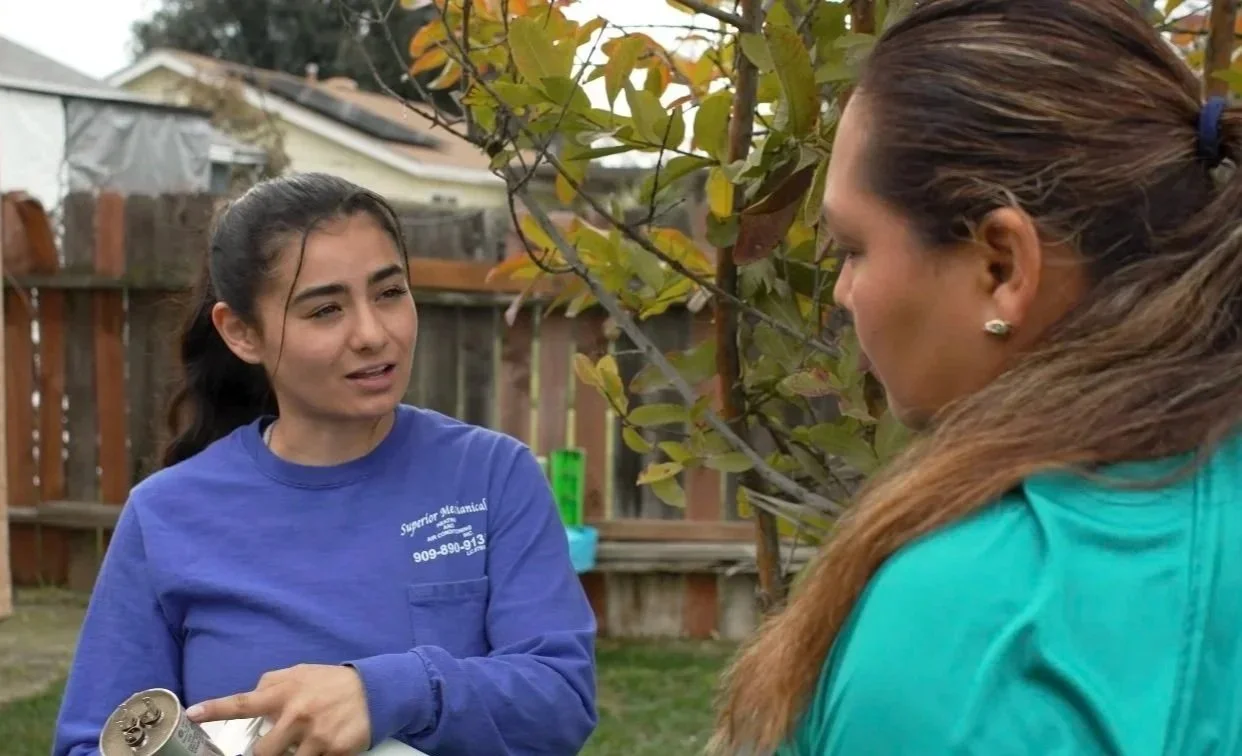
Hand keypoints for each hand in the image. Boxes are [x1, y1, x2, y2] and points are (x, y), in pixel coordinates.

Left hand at [186, 664, 371, 755]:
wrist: (376, 690)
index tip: (193, 714)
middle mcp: (297, 715)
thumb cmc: (332, 682)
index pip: (244, 703)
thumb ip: (273, 683)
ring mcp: (316, 737)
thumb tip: (251, 695)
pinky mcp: (335, 752)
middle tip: (273, 749)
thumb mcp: (302, 673)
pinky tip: (324, 747)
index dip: (216, 709)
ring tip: (303, 744)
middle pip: (262, 753)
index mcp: (285, 693)